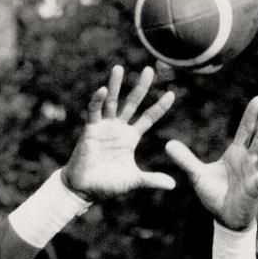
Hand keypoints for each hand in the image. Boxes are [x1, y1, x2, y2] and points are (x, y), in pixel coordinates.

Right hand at [61, 65, 175, 198]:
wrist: (84, 190)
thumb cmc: (107, 186)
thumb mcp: (133, 181)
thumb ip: (151, 180)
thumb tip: (173, 185)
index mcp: (130, 138)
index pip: (148, 118)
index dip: (159, 106)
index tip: (172, 93)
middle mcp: (119, 128)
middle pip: (132, 103)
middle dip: (141, 87)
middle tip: (150, 69)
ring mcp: (104, 127)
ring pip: (111, 101)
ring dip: (114, 85)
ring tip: (119, 68)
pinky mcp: (90, 130)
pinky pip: (94, 112)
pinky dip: (96, 101)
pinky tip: (101, 90)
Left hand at [165, 98, 257, 230]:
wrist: (223, 216)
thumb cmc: (214, 192)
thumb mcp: (197, 174)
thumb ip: (185, 159)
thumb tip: (167, 144)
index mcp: (237, 153)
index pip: (245, 130)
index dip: (251, 115)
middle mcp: (249, 160)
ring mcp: (254, 174)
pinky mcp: (255, 190)